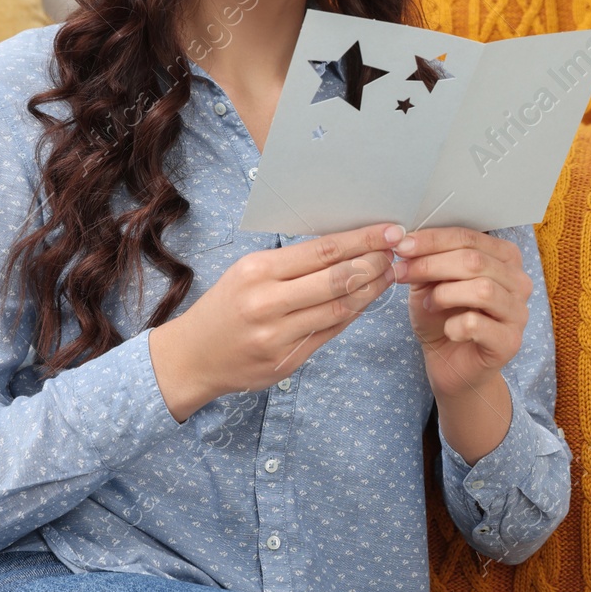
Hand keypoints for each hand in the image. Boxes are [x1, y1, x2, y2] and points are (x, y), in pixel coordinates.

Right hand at [149, 221, 403, 421]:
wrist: (192, 357)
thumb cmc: (226, 306)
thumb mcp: (248, 273)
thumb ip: (293, 264)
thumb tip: (345, 246)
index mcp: (258, 272)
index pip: (323, 251)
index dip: (363, 240)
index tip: (390, 230)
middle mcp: (267, 303)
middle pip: (338, 279)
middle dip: (375, 263)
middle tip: (398, 252)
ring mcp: (278, 336)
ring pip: (340, 308)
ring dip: (372, 290)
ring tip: (389, 274)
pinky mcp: (286, 361)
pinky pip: (331, 332)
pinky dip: (354, 313)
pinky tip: (367, 300)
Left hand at [391, 226, 531, 400]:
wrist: (450, 364)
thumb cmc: (443, 318)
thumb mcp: (431, 283)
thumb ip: (427, 261)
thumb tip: (408, 242)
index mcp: (505, 258)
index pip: (470, 237)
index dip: (433, 240)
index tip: (402, 246)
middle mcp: (519, 282)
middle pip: (475, 260)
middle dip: (432, 264)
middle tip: (402, 273)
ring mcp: (518, 312)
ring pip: (482, 289)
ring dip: (444, 294)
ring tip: (429, 305)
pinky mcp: (510, 342)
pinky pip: (478, 324)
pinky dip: (454, 325)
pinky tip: (448, 331)